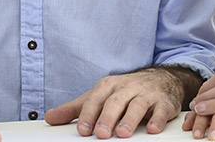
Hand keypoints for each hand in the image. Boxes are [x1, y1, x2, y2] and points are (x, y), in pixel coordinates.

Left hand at [45, 69, 181, 137]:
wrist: (161, 79)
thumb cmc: (125, 91)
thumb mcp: (100, 96)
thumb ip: (76, 109)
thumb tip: (50, 117)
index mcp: (109, 86)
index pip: (96, 100)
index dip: (88, 115)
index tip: (82, 130)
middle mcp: (127, 88)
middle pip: (116, 102)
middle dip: (107, 117)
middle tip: (101, 133)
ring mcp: (146, 94)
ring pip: (138, 105)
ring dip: (130, 119)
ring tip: (123, 133)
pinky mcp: (164, 102)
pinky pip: (161, 110)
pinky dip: (157, 119)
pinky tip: (152, 129)